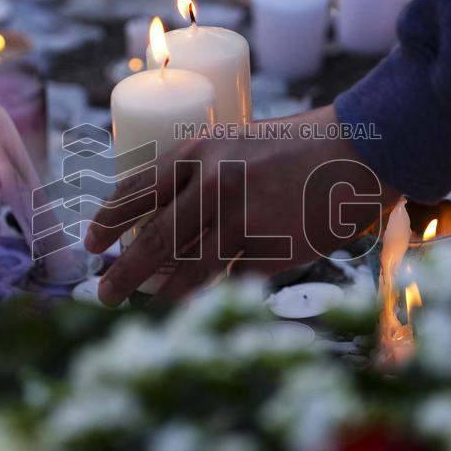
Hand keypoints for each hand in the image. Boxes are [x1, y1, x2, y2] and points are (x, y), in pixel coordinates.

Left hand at [84, 105, 397, 304]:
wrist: (358, 152)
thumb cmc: (298, 147)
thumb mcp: (237, 146)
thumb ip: (202, 178)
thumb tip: (165, 223)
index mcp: (198, 152)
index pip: (137, 190)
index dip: (109, 220)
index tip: (92, 241)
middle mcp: (212, 185)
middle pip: (154, 240)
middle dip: (122, 272)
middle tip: (102, 293)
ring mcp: (240, 220)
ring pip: (188, 271)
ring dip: (161, 293)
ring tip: (144, 304)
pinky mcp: (268, 250)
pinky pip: (235, 274)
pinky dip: (228, 279)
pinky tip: (225, 281)